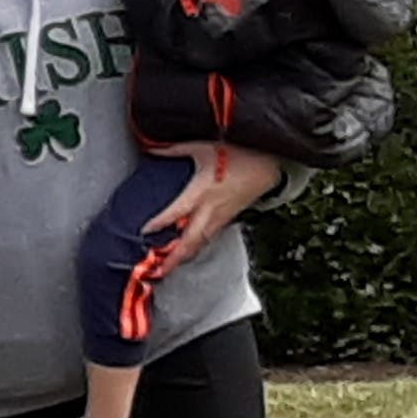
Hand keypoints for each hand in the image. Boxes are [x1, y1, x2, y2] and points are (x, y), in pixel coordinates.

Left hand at [140, 141, 285, 276]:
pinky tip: (187, 252)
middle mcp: (211, 209)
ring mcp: (221, 216)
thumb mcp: (204, 148)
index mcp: (202, 191)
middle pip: (191, 239)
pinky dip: (196, 247)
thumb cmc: (240, 155)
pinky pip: (209, 237)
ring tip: (169, 268)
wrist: (271, 163)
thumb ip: (176, 149)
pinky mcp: (228, 218)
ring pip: (201, 242)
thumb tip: (152, 147)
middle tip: (160, 270)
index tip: (145, 231)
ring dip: (185, 256)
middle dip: (175, 257)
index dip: (161, 222)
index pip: (177, 211)